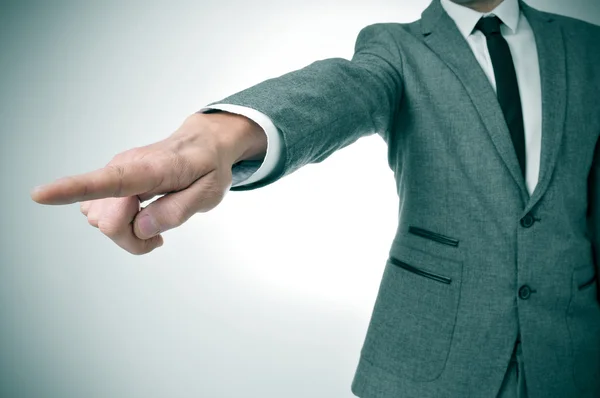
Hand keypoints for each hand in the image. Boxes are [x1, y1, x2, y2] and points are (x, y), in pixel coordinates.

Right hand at [30, 112, 265, 254]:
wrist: (203, 144)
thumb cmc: (208, 167)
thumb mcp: (208, 193)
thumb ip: (176, 211)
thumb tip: (141, 228)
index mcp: (150, 169)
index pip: (109, 180)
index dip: (72, 189)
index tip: (40, 194)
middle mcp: (124, 167)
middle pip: (106, 223)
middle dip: (130, 238)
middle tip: (160, 236)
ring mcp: (115, 174)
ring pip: (102, 222)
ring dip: (128, 232)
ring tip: (157, 218)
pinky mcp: (112, 182)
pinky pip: (104, 216)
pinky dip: (123, 225)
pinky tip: (143, 215)